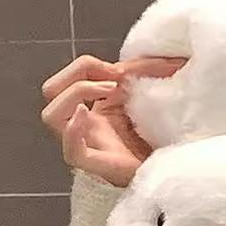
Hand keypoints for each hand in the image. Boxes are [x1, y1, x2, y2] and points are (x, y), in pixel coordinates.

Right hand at [40, 54, 186, 186]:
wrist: (170, 170)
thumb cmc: (158, 139)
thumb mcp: (148, 97)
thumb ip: (149, 73)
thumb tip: (175, 55)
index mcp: (92, 108)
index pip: (69, 76)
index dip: (88, 65)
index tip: (120, 71)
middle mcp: (84, 125)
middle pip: (50, 91)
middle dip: (76, 74)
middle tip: (113, 81)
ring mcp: (88, 144)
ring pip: (51, 116)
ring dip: (76, 94)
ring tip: (110, 93)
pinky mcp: (97, 166)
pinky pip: (71, 151)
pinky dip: (74, 131)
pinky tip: (87, 115)